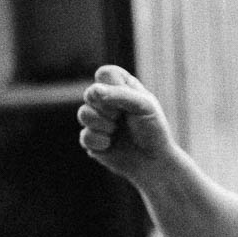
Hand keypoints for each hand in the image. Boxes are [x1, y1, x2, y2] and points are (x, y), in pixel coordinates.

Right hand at [77, 66, 180, 182]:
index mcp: (121, 87)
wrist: (154, 162)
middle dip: (108, 109)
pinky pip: (85, 136)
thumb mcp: (144, 106)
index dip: (112, 86)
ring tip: (116, 131)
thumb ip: (119, 94)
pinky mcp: (92, 140)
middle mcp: (106, 101)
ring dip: (103, 124)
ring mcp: (98, 120)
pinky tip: (111, 145)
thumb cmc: (153, 130)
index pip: (104, 74)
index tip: (128, 100)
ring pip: (83, 114)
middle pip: (90, 93)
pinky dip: (100, 141)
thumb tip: (93, 91)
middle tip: (122, 118)